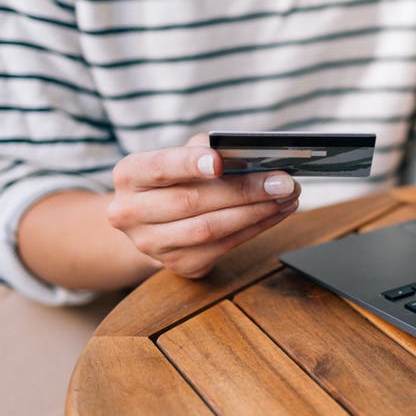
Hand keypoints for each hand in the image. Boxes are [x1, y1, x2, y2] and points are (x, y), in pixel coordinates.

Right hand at [106, 133, 300, 278]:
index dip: (189, 164)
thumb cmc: (174, 179)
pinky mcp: (178, 264)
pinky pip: (222, 247)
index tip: (219, 161)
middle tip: (282, 181)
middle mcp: (130, 212)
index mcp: (129, 175)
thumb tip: (247, 156)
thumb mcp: (180, 156)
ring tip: (287, 196)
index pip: (159, 168)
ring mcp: (152, 244)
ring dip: (256, 213)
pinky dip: (255, 228)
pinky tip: (276, 213)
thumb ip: (205, 150)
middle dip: (244, 191)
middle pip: (192, 202)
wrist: (153, 221)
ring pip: (209, 229)